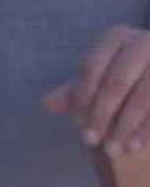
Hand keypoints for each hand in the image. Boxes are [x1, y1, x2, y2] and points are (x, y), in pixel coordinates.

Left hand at [44, 26, 149, 153]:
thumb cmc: (129, 75)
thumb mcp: (103, 77)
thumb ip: (78, 90)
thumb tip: (47, 103)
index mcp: (117, 37)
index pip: (92, 67)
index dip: (82, 95)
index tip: (76, 122)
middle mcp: (143, 43)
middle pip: (116, 83)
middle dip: (101, 114)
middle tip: (89, 141)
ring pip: (143, 97)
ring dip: (125, 126)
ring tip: (113, 149)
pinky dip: (147, 129)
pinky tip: (136, 146)